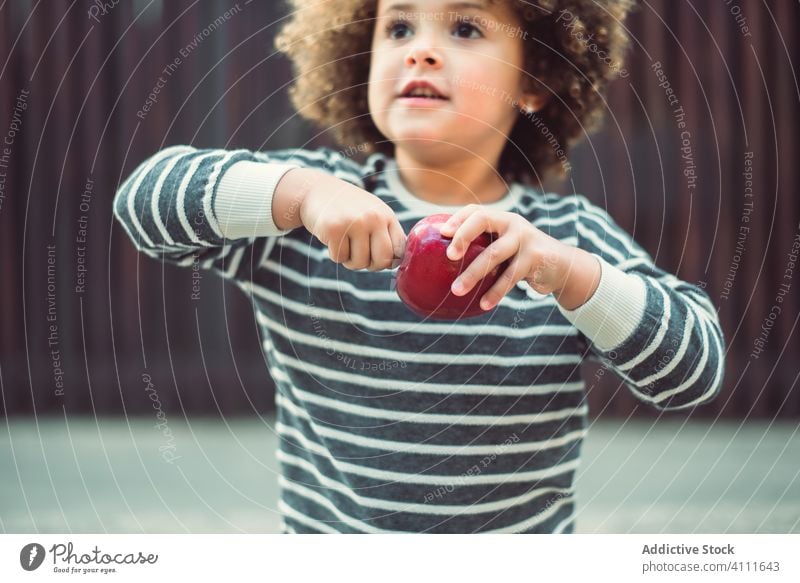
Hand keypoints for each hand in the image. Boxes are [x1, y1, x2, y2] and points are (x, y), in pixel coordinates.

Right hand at [297, 170, 405, 270]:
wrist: (317, 190)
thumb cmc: (348, 209)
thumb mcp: (373, 214)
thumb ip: (386, 235)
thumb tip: (394, 263)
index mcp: (387, 215)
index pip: (399, 250)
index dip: (389, 261)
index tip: (377, 257)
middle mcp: (373, 217)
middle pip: (382, 260)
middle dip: (371, 266)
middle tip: (361, 257)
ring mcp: (354, 223)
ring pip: (360, 262)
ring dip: (350, 261)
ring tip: (345, 244)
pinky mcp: (334, 229)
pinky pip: (340, 258)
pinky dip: (335, 254)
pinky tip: (333, 239)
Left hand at [438, 205, 596, 310]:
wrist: (561, 266)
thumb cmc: (522, 258)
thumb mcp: (505, 247)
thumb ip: (484, 248)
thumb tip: (444, 265)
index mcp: (501, 219)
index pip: (475, 211)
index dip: (457, 219)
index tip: (441, 233)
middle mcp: (512, 223)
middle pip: (483, 220)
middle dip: (463, 236)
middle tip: (449, 256)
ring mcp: (525, 238)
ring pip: (493, 254)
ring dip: (473, 274)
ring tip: (457, 290)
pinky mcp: (535, 257)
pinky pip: (510, 277)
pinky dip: (495, 292)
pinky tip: (483, 304)